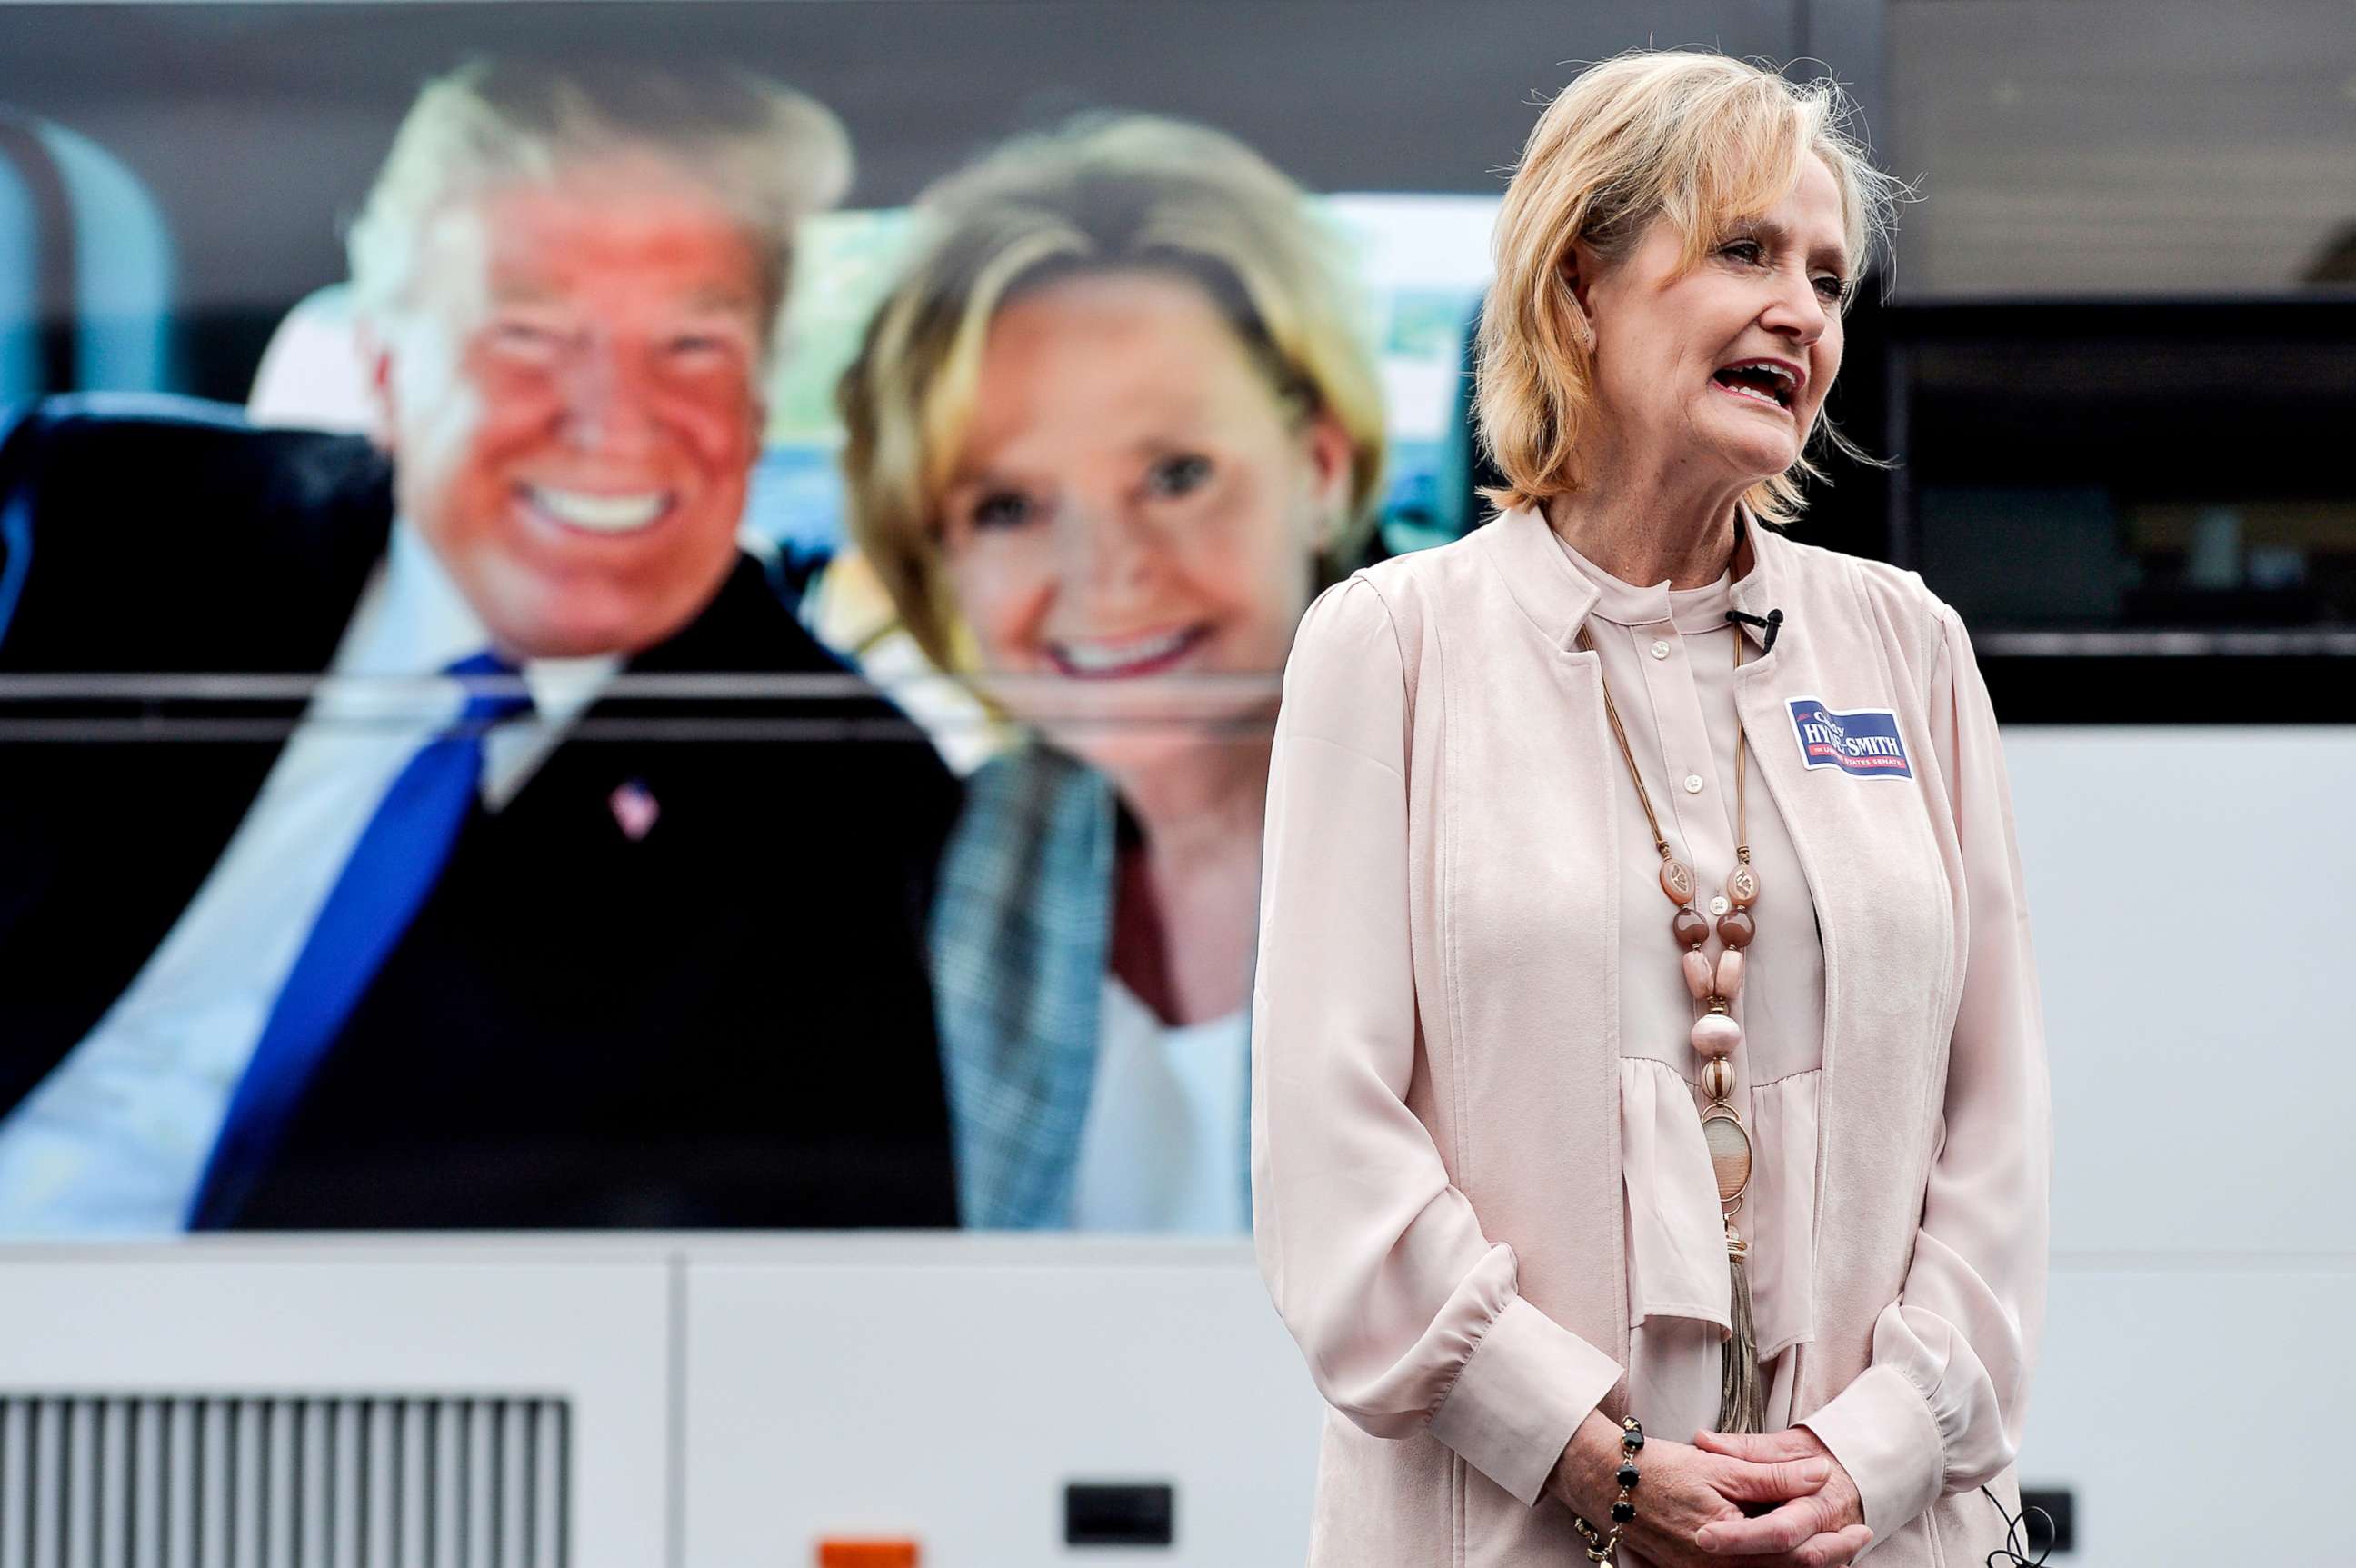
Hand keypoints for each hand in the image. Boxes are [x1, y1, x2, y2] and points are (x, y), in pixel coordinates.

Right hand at [1548, 1414, 1853, 1567]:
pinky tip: (1786, 1550)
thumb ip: (1773, 1476)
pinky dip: (1774, 1564)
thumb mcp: (1721, 1468)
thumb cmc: (1658, 1471)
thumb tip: (1819, 1475)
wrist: (1606, 1484)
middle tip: (1857, 1540)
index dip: (1834, 1543)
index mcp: (1729, 1546)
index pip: (1796, 1552)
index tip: (1858, 1528)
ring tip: (1832, 1546)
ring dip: (1804, 1563)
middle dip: (1827, 1557)